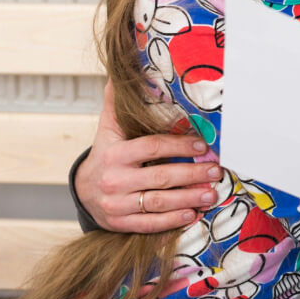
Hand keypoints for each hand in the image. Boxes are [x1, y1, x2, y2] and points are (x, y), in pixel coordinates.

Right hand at [74, 80, 221, 231]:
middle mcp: (115, 180)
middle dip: (192, 174)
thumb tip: (120, 74)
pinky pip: (150, 224)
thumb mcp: (108, 128)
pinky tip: (192, 214)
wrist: (83, 191)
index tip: (202, 145)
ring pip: (159, 203)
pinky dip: (173, 221)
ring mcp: (117, 205)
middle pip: (161, 177)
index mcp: (114, 154)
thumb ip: (116, 104)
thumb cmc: (105, 155)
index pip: (152, 148)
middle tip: (216, 171)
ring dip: (189, 198)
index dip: (178, 145)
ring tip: (211, 193)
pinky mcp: (121, 224)